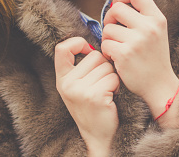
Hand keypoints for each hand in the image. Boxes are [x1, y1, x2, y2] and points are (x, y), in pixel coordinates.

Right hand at [54, 37, 119, 154]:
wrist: (98, 136)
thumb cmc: (93, 107)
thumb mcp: (78, 86)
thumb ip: (81, 66)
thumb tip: (95, 44)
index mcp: (62, 78)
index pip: (62, 48)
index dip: (77, 42)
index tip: (87, 50)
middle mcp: (67, 84)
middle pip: (94, 55)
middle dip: (104, 66)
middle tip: (101, 83)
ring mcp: (80, 90)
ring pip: (106, 66)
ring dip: (112, 77)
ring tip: (106, 91)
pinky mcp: (95, 96)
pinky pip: (113, 78)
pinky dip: (117, 86)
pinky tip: (111, 97)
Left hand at [101, 0, 178, 119]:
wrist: (159, 85)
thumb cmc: (153, 57)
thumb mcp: (155, 31)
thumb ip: (141, 16)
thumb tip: (116, 2)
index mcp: (157, 18)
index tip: (117, 4)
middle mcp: (149, 27)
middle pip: (117, 8)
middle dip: (110, 18)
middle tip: (114, 31)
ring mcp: (137, 41)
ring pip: (108, 28)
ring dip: (108, 38)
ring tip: (118, 47)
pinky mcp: (125, 54)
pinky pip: (104, 44)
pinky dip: (106, 51)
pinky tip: (116, 58)